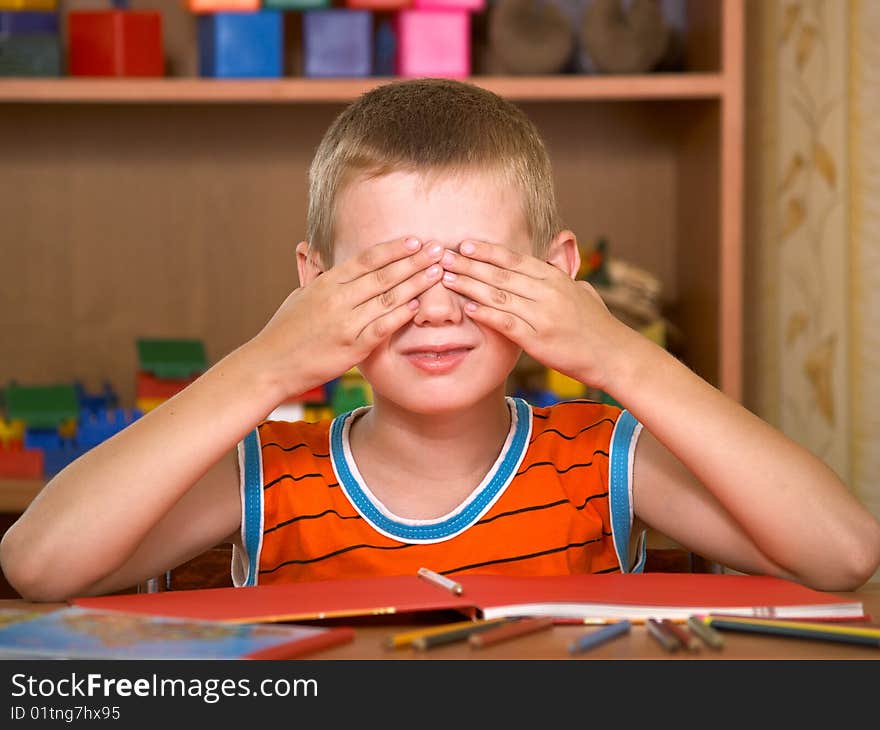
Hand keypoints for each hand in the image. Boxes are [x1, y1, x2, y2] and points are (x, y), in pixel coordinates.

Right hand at [251, 237, 446, 396]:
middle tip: (438, 249)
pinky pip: (382, 327)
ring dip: (415, 284)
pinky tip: (417, 306)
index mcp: (326, 282)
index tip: (415, 240)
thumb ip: (313, 274)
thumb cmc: (285, 330)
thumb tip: (307, 249)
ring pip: (388, 298)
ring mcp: (346, 323)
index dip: (393, 249)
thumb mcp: (299, 295)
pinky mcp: (352, 347)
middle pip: (383, 274)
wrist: (270, 364)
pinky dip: (400, 315)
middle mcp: (337, 298)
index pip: (366, 259)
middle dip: (414, 261)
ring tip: (437, 273)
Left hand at [439, 240, 635, 391]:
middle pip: (501, 274)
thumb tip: (552, 264)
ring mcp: (543, 316)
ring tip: (447, 279)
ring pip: (499, 295)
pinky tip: (468, 309)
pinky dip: (486, 314)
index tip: (465, 244)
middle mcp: (548, 292)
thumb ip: (562, 277)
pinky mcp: (538, 339)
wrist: (613, 354)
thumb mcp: (581, 292)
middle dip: (469, 264)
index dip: (488, 251)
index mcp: (555, 278)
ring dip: (470, 286)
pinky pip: (507, 323)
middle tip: (443, 256)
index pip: (515, 259)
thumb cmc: (597, 325)